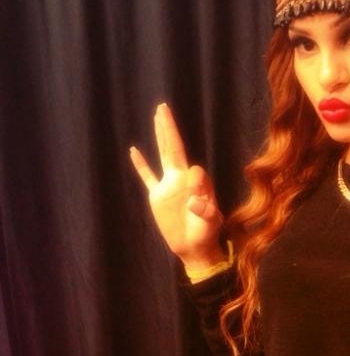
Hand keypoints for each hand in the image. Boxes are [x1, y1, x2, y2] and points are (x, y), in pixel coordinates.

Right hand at [130, 103, 223, 267]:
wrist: (194, 247)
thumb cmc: (207, 233)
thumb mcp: (210, 221)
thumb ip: (204, 208)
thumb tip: (194, 196)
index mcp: (196, 182)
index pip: (194, 169)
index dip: (195, 180)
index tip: (196, 201)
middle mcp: (181, 178)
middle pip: (174, 147)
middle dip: (169, 128)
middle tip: (163, 108)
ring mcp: (168, 185)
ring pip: (161, 155)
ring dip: (159, 136)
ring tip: (157, 117)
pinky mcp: (157, 196)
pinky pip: (147, 177)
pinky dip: (140, 165)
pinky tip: (134, 150)